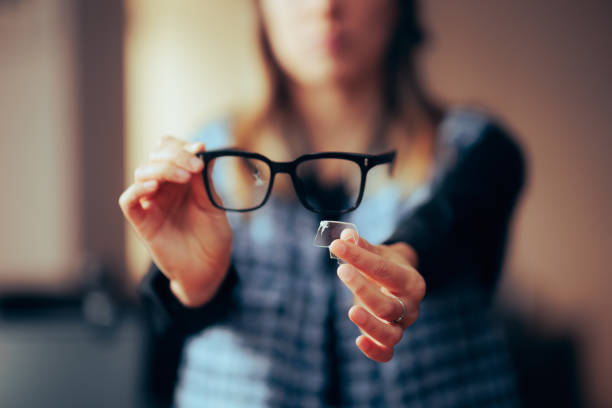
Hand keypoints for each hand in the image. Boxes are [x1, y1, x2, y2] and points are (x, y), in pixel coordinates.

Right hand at [118, 136, 232, 306]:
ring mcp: (151, 203)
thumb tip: (202, 149)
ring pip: (142, 173)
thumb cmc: (213, 236)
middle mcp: (163, 187)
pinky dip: (137, 189)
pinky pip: (128, 200)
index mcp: (181, 179)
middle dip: (175, 155)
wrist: (209, 268)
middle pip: (155, 156)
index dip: (182, 146)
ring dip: (162, 169)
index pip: (170, 149)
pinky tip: (154, 187)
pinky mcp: (142, 222)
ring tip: (184, 177)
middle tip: (195, 165)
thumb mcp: (214, 204)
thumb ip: (205, 180)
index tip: (200, 149)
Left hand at [330, 229, 424, 361]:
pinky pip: (386, 353)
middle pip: (388, 306)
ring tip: (351, 310)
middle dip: (363, 288)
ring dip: (370, 324)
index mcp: (410, 281)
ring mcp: (402, 325)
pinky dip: (374, 351)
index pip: (384, 270)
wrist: (399, 283)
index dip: (359, 257)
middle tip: (341, 270)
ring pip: (391, 334)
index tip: (338, 246)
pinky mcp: (390, 339)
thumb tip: (345, 237)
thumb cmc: (385, 266)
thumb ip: (361, 246)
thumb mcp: (378, 252)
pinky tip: (358, 340)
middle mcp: (410, 306)